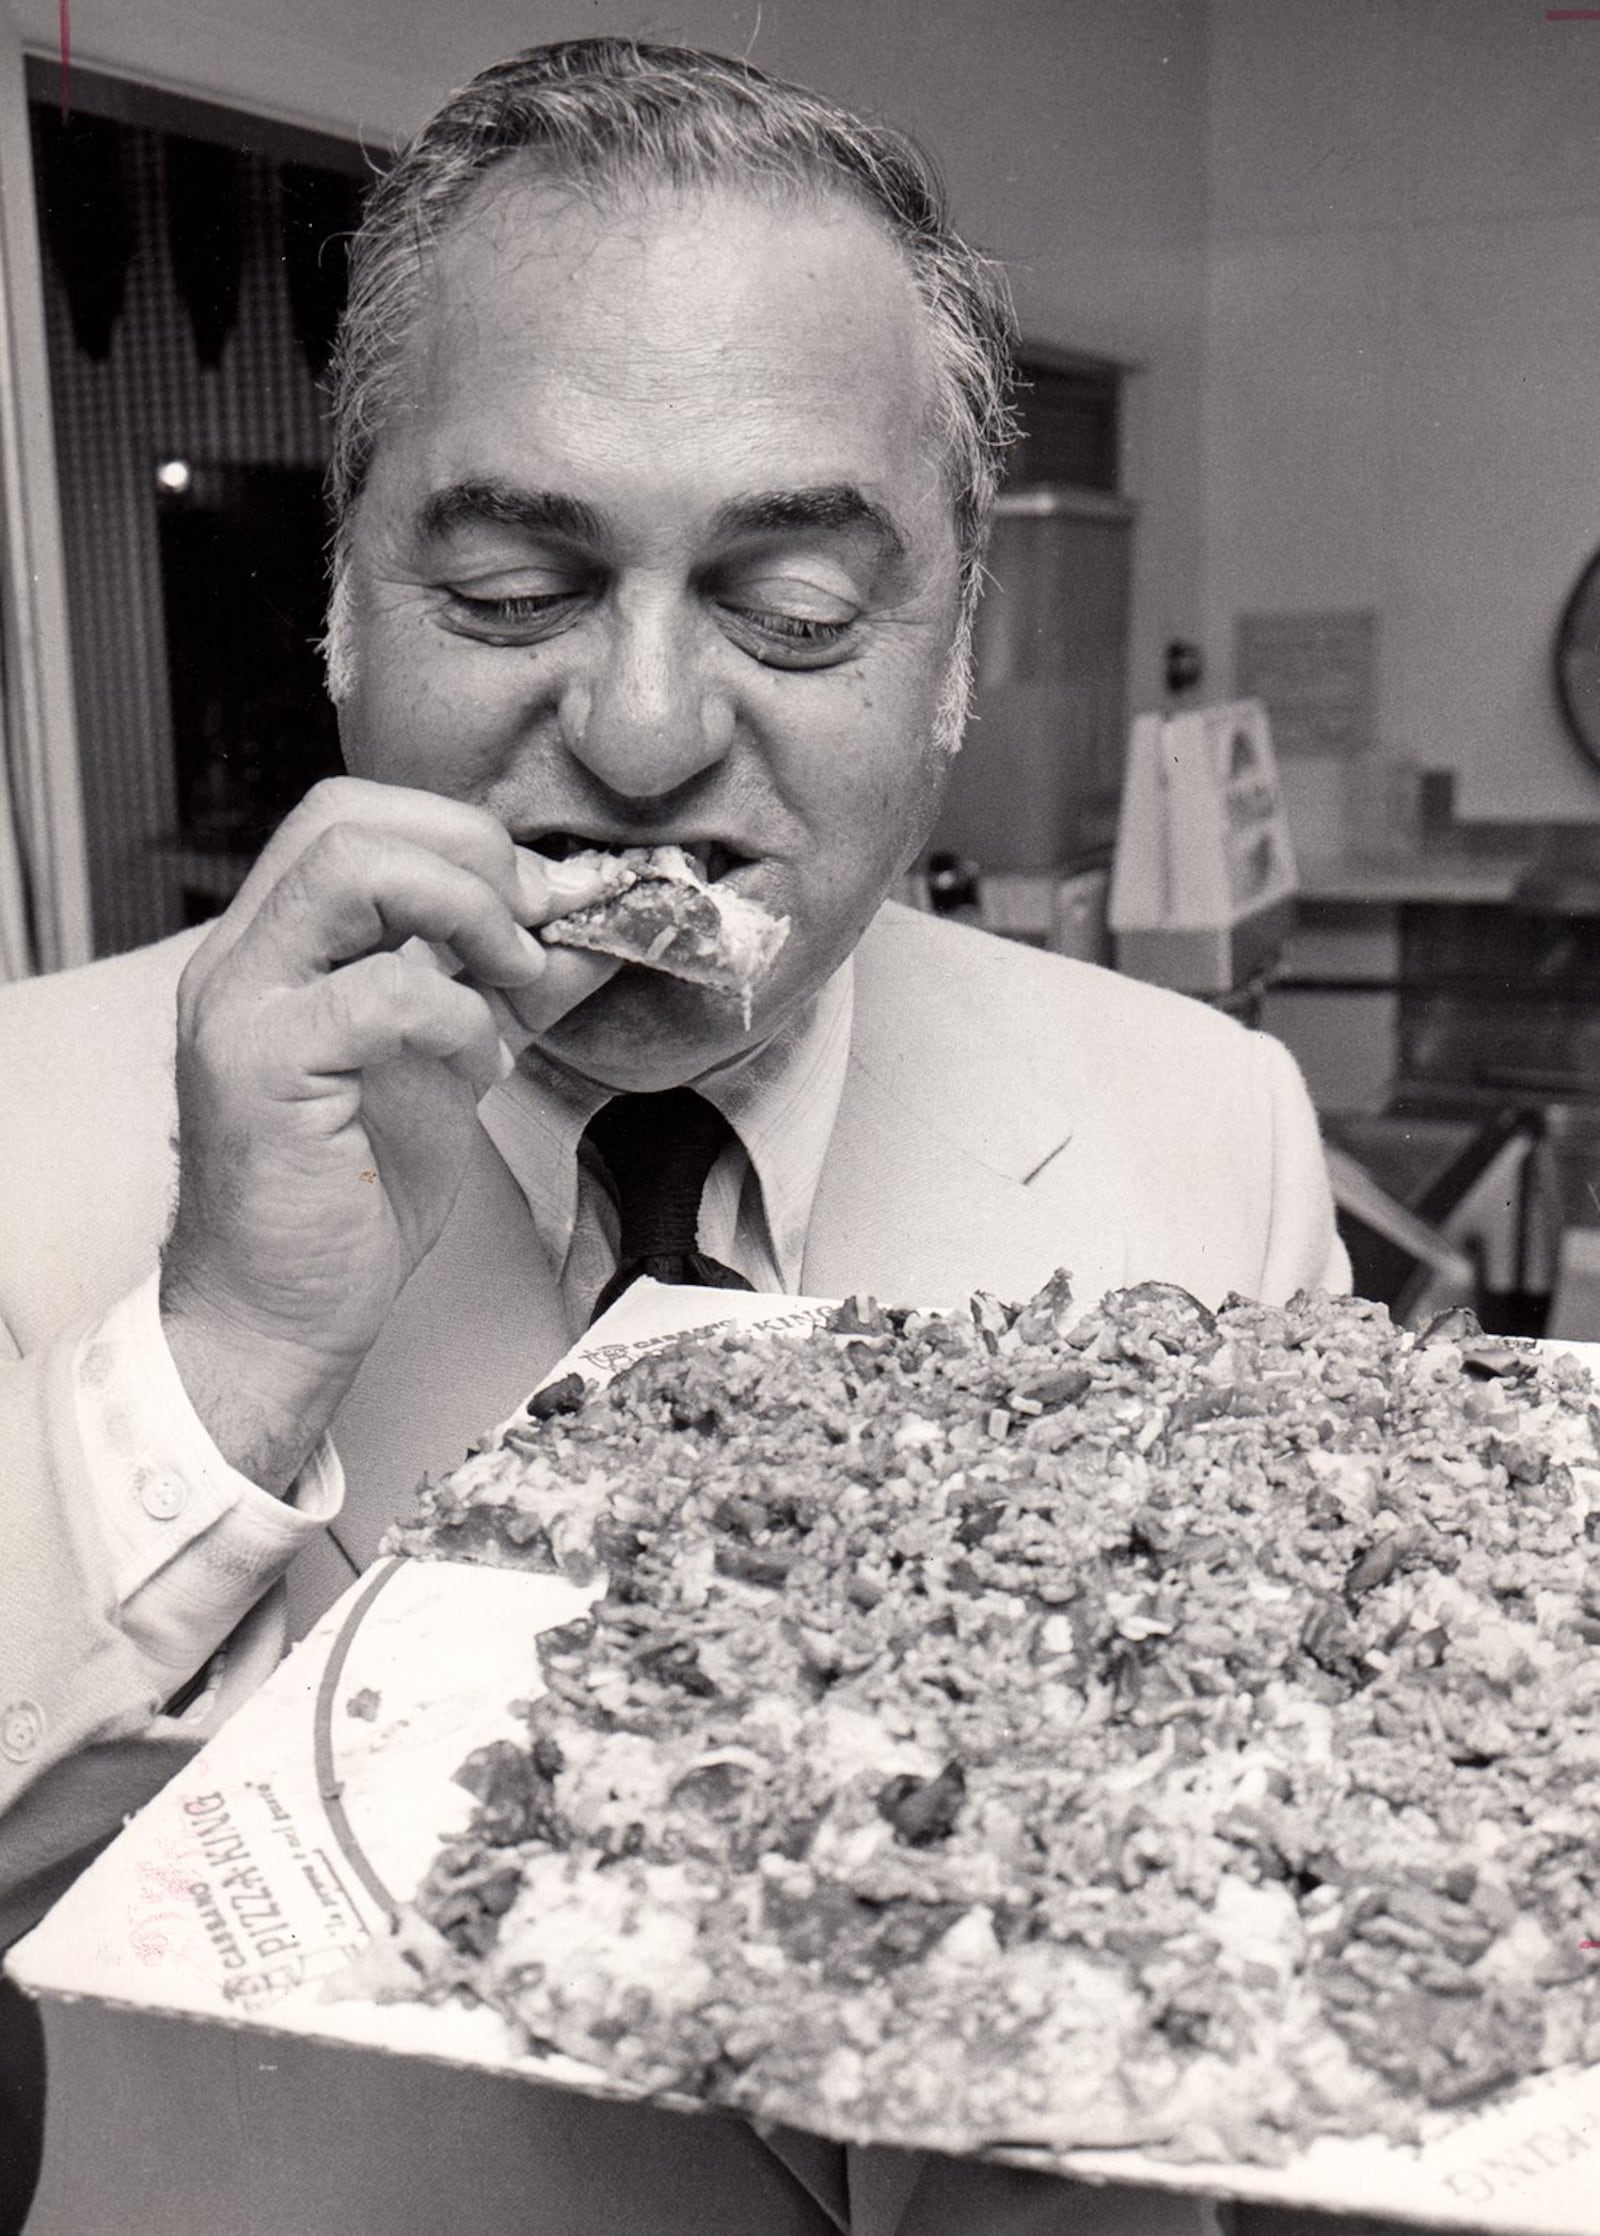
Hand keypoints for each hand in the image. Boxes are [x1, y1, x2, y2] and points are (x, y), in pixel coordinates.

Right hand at [160, 778, 619, 1492]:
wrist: (281, 1312)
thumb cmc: (354, 1192)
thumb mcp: (454, 1063)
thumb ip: (512, 987)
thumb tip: (596, 922)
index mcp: (278, 943)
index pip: (351, 812)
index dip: (460, 834)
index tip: (541, 900)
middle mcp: (243, 958)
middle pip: (344, 816)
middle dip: (468, 856)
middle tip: (532, 930)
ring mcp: (243, 1007)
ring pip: (349, 869)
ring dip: (463, 910)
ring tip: (510, 981)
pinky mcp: (263, 1071)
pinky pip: (379, 991)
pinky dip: (456, 1015)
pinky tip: (475, 1068)